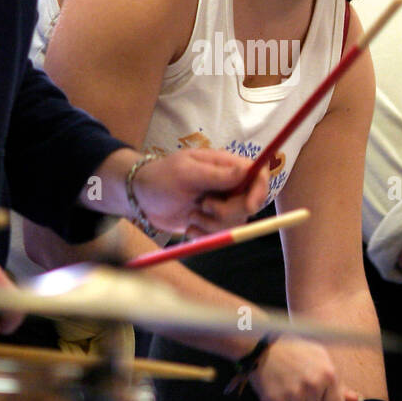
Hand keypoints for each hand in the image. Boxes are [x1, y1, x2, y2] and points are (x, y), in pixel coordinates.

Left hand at [132, 147, 268, 235]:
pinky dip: (205, 234)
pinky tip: (190, 224)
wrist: (141, 198)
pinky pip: (221, 234)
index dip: (260, 190)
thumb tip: (248, 169)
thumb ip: (217, 174)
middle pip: (250, 203)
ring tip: (192, 213)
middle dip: (228, 212)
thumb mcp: (186, 173)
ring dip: (212, 224)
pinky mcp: (212, 221)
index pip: (257, 174)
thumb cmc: (160, 178)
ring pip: (236, 222)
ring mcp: (221, 203)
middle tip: (205, 206)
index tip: (250, 206)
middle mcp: (228, 184)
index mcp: (225, 165)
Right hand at [248, 335, 352, 400]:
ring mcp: (293, 394)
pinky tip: (278, 390)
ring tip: (288, 386)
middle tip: (301, 389)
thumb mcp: (321, 359)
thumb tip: (356, 400)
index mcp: (329, 375)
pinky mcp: (275, 400)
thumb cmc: (295, 349)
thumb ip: (339, 384)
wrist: (263, 344)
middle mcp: (313, 386)